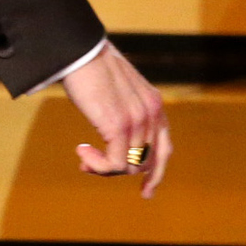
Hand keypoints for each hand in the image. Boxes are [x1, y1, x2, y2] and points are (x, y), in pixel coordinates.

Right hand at [60, 40, 171, 198]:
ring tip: (83, 156)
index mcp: (155, 105)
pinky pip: (114, 164)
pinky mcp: (119, 126)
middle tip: (90, 165)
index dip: (156, 174)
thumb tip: (120, 146)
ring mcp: (138, 121)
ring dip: (102, 168)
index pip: (165, 150)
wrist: (81, 52)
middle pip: (144, 163)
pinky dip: (96, 165)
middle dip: (118, 170)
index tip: (146, 192)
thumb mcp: (120, 93)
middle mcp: (152, 114)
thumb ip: (128, 114)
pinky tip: (81, 150)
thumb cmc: (93, 70)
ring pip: (128, 167)